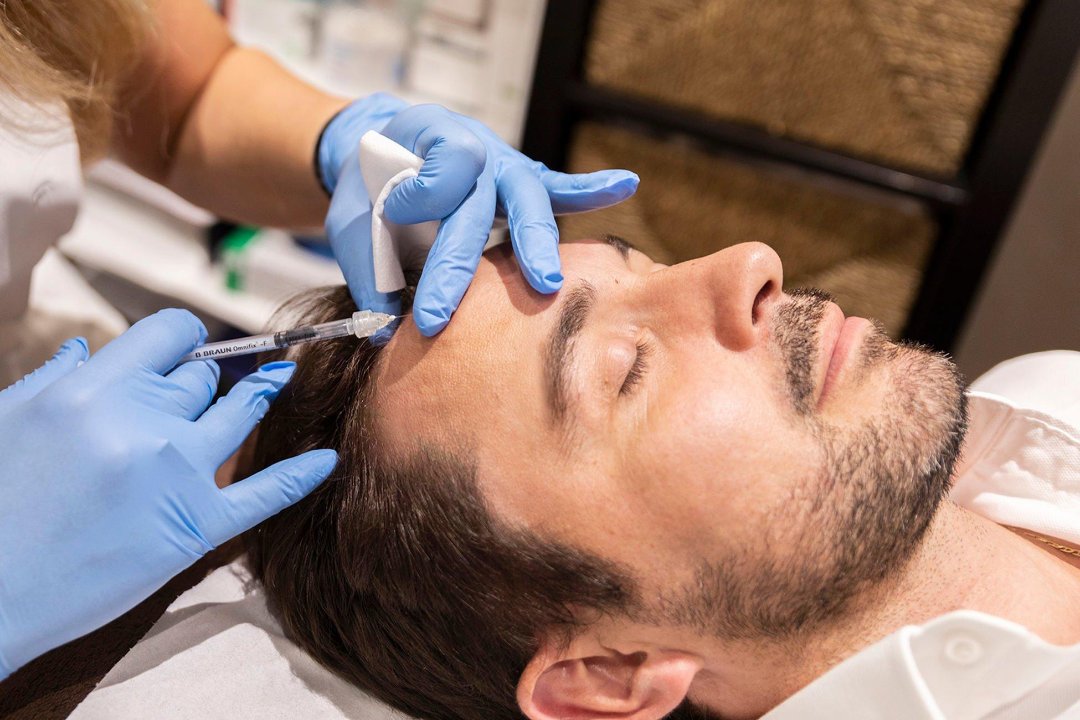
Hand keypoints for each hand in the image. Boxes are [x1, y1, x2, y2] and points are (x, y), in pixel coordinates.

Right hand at [0, 311, 336, 677]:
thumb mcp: (6, 423)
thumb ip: (54, 381)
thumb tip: (89, 348)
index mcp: (91, 391)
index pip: (168, 335)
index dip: (183, 336)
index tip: (188, 345)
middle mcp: (142, 423)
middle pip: (200, 379)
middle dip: (200, 382)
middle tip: (201, 391)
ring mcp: (176, 473)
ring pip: (238, 415)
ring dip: (259, 397)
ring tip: (282, 380)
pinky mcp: (196, 526)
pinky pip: (264, 493)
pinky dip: (300, 475)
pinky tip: (325, 460)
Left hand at [320, 97, 638, 335]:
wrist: (386, 148)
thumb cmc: (373, 187)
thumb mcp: (354, 219)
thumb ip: (367, 270)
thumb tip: (383, 329)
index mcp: (429, 140)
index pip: (439, 165)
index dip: (420, 191)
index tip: (396, 210)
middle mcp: (476, 148)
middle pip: (476, 206)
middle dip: (461, 265)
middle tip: (442, 314)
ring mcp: (506, 164)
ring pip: (528, 201)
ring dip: (535, 243)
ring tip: (545, 282)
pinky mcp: (525, 181)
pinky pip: (561, 186)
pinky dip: (593, 188)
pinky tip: (625, 184)